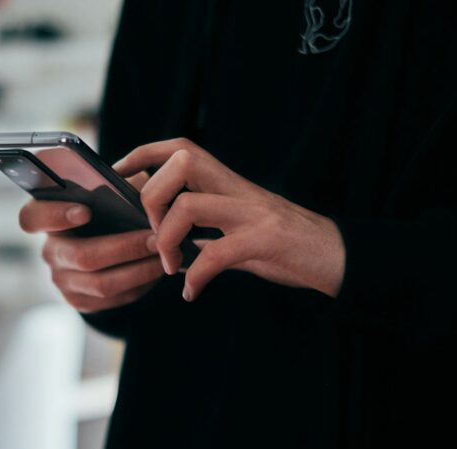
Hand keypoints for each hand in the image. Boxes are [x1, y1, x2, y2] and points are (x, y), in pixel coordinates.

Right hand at [19, 172, 163, 312]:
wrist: (108, 248)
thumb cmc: (109, 210)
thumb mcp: (110, 192)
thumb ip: (117, 186)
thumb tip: (138, 188)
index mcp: (47, 218)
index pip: (32, 217)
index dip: (55, 216)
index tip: (86, 211)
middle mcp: (50, 251)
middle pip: (81, 256)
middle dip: (124, 248)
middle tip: (156, 239)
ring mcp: (62, 279)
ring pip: (101, 283)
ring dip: (139, 270)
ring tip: (164, 256)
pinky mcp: (79, 301)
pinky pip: (112, 299)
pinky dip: (139, 285)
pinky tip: (156, 271)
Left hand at [115, 138, 344, 301]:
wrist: (338, 257)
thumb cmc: (284, 245)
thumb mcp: (239, 230)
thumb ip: (205, 229)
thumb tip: (165, 240)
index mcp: (228, 183)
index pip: (179, 148)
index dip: (143, 154)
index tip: (118, 175)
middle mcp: (238, 189)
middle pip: (180, 163)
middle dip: (151, 197)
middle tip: (152, 235)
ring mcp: (253, 212)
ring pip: (190, 205)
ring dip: (168, 239)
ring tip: (171, 267)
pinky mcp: (267, 240)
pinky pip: (218, 253)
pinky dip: (197, 276)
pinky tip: (192, 292)